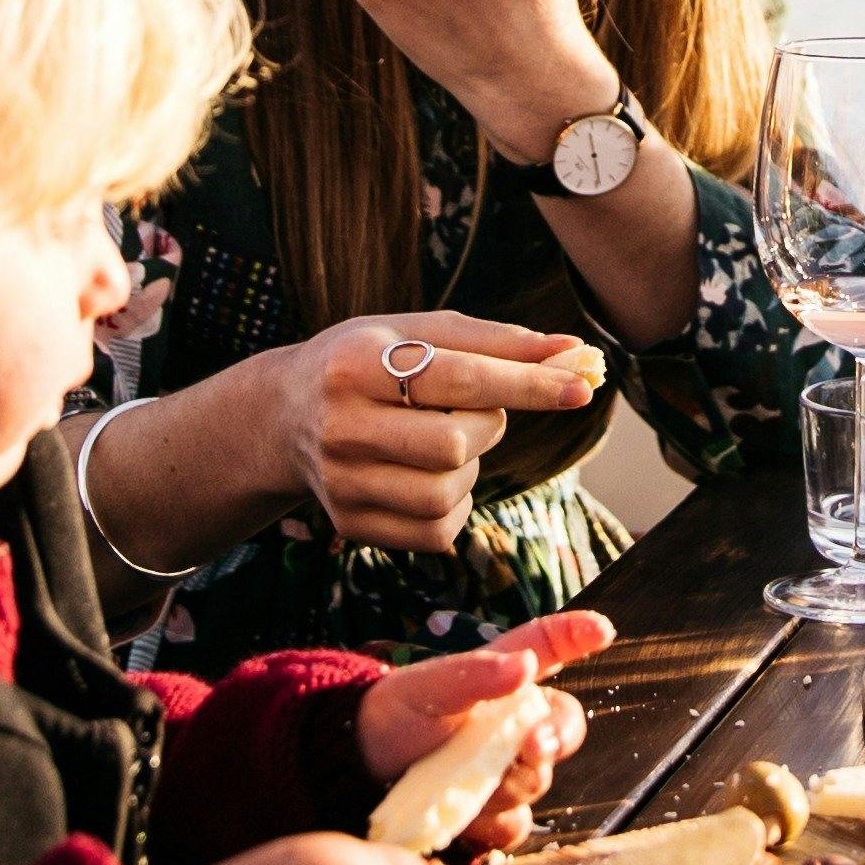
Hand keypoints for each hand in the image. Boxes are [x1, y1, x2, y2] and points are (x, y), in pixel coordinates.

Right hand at [253, 311, 607, 554]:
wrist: (284, 416)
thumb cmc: (367, 362)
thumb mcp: (414, 331)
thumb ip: (495, 341)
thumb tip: (574, 353)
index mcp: (355, 364)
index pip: (459, 378)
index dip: (527, 384)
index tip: (580, 387)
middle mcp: (340, 426)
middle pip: (454, 444)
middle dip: (487, 426)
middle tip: (471, 410)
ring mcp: (341, 483)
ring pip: (446, 493)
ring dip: (471, 468)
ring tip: (447, 441)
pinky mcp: (350, 524)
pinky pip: (436, 532)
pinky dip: (455, 505)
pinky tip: (433, 476)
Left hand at [360, 615, 605, 856]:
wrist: (356, 774)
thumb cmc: (393, 717)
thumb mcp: (424, 688)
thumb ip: (474, 675)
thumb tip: (525, 665)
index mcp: (502, 679)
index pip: (549, 648)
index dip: (577, 636)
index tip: (601, 628)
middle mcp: (514, 724)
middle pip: (562, 731)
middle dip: (552, 739)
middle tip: (532, 745)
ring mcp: (507, 771)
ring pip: (537, 783)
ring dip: (503, 785)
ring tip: (457, 780)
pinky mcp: (494, 816)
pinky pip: (515, 825)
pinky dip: (489, 822)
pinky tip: (462, 814)